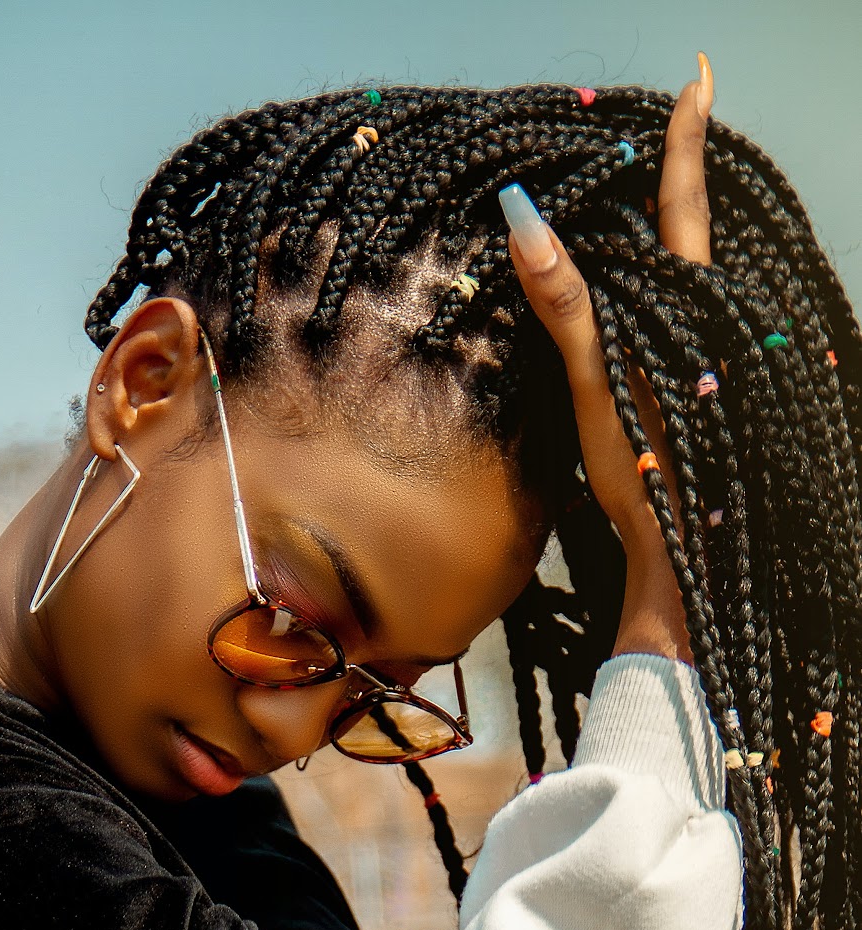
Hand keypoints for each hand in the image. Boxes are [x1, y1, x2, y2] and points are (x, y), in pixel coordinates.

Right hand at [501, 54, 715, 663]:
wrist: (685, 548)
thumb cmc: (646, 468)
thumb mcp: (601, 383)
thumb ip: (568, 302)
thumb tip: (527, 223)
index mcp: (688, 307)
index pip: (684, 202)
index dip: (685, 140)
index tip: (699, 79)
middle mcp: (705, 321)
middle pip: (688, 229)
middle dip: (676, 173)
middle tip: (670, 120)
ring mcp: (702, 355)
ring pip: (681, 274)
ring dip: (663, 230)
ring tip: (648, 190)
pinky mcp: (689, 387)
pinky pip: (670, 315)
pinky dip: (651, 285)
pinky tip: (637, 295)